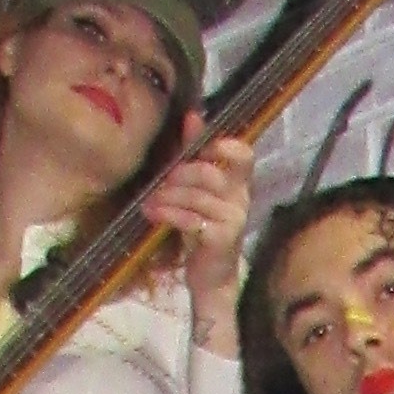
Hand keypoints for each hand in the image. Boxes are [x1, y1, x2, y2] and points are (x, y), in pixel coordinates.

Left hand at [146, 120, 256, 347]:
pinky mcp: (221, 239)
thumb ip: (195, 156)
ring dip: (167, 197)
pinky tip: (153, 214)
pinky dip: (169, 214)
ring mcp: (234, 220)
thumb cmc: (201, 229)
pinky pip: (192, 220)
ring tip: (149, 202)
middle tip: (160, 181)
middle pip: (210, 173)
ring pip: (197, 197)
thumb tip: (192, 116)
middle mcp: (241, 199)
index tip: (200, 147)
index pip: (244, 155)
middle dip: (180, 174)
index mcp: (239, 184)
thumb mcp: (197, 190)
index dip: (223, 146)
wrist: (210, 277)